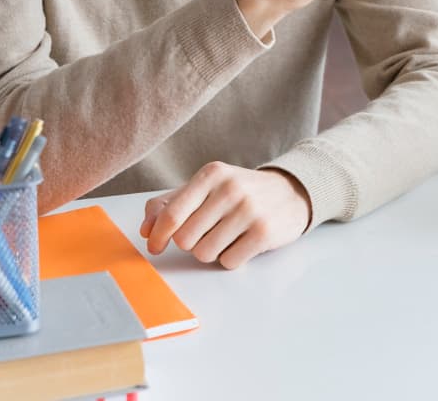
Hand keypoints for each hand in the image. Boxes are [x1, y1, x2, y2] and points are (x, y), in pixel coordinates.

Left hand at [140, 163, 310, 269]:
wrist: (291, 192)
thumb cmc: (240, 193)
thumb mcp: (206, 188)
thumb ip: (170, 204)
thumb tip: (146, 230)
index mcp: (212, 174)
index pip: (172, 214)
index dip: (158, 236)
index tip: (155, 247)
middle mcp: (230, 189)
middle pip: (185, 239)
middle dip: (192, 243)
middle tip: (207, 233)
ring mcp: (249, 210)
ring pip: (204, 254)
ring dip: (211, 252)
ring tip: (226, 237)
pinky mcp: (264, 232)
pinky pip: (228, 262)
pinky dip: (231, 258)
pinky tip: (242, 242)